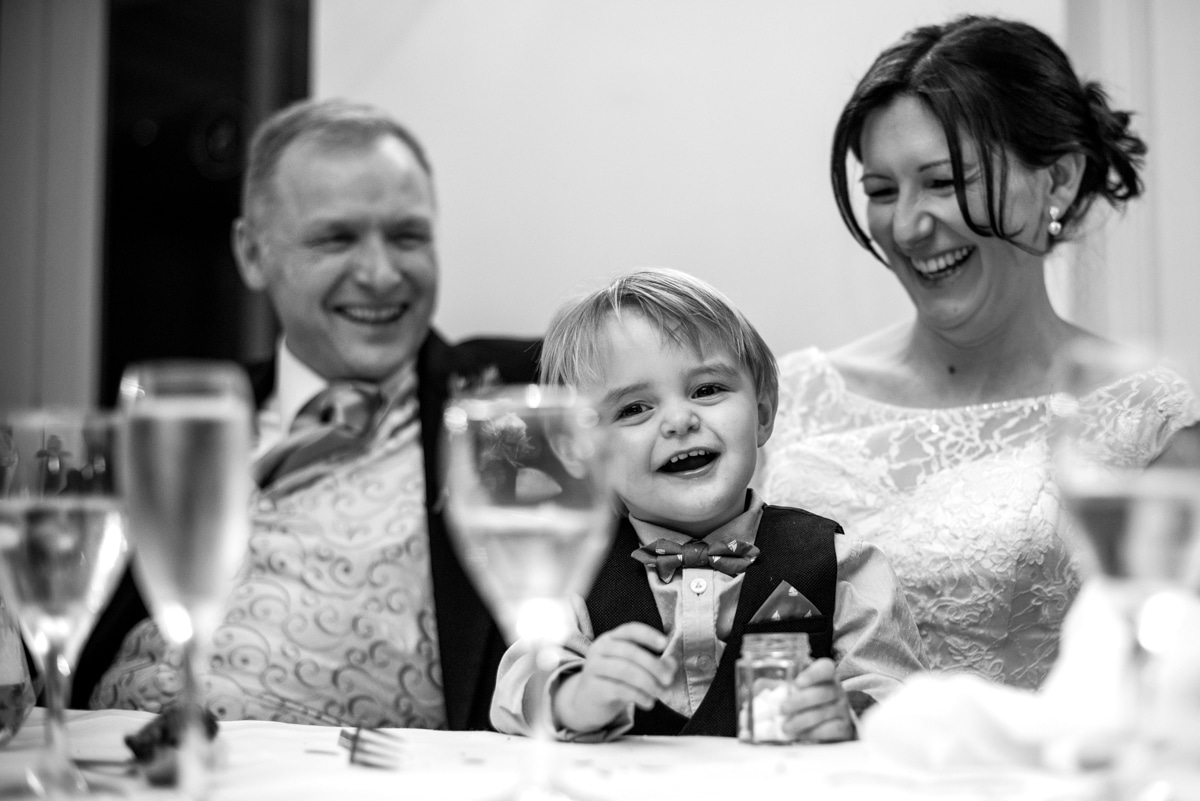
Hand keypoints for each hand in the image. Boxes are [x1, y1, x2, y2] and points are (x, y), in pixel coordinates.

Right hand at [553, 623, 676, 733]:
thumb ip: (655, 664)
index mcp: (611, 638)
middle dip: (653, 665)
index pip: (630, 630)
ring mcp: (593, 667)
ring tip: (661, 694)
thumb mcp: (634, 669)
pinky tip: (649, 702)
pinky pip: (619, 689)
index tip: (665, 644)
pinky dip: (638, 696)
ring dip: (648, 683)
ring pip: (625, 670)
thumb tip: (671, 664)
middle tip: (668, 679)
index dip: (648, 635)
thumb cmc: (614, 681)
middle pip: (630, 651)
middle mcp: (600, 649)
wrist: (585, 703)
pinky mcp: (593, 688)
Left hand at [780, 658, 854, 741]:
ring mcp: (843, 710)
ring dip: (803, 720)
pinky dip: (814, 732)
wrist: (829, 730)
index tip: (797, 683)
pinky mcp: (845, 728)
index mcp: (824, 677)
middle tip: (782, 709)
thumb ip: (777, 688)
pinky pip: (833, 729)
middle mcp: (837, 691)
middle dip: (801, 701)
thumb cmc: (807, 706)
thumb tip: (757, 687)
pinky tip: (800, 735)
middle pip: (823, 692)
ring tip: (785, 727)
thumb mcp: (793, 693)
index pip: (825, 668)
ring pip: (826, 712)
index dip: (813, 674)